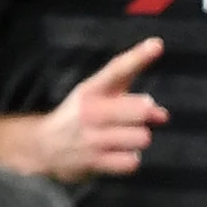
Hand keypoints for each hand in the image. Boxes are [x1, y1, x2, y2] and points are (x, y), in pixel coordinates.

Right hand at [13, 38, 168, 178]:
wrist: (43, 147)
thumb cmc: (80, 117)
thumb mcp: (99, 96)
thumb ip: (133, 99)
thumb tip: (163, 115)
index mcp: (91, 89)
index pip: (117, 70)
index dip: (138, 57)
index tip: (157, 44)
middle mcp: (90, 111)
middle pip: (141, 109)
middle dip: (144, 116)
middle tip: (130, 120)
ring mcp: (91, 138)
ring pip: (141, 137)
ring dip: (137, 139)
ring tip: (120, 139)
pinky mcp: (93, 162)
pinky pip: (131, 161)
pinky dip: (129, 160)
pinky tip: (115, 155)